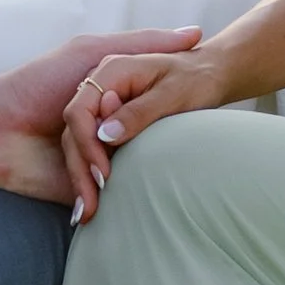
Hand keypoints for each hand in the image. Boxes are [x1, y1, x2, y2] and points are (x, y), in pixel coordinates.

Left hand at [0, 27, 203, 205]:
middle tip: (141, 149)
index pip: (146, 109)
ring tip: (117, 179)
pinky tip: (110, 203)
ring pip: (119, 173)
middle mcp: (102, 130)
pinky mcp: (73, 189)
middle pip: (136, 144)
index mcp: (108, 100)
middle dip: (142, 151)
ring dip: (117, 180)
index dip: (150, 112)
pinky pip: (96, 199)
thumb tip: (194, 33)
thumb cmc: (38, 83)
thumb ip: (142, 42)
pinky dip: (101, 203)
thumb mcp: (92, 53)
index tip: (157, 108)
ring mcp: (88, 161)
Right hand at [60, 44, 235, 218]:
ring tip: (88, 212)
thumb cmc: (197, 79)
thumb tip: (105, 135)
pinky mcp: (109, 121)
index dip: (86, 144)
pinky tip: (94, 200)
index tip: (103, 174)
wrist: (210, 73)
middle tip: (90, 206)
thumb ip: (139, 112)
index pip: (80, 110)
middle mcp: (100, 87)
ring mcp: (102, 105)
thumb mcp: (174, 93)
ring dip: (81, 177)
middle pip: (74, 131)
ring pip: (78, 143)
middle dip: (80, 170)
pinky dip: (90, 173)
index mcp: (111, 71)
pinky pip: (91, 147)